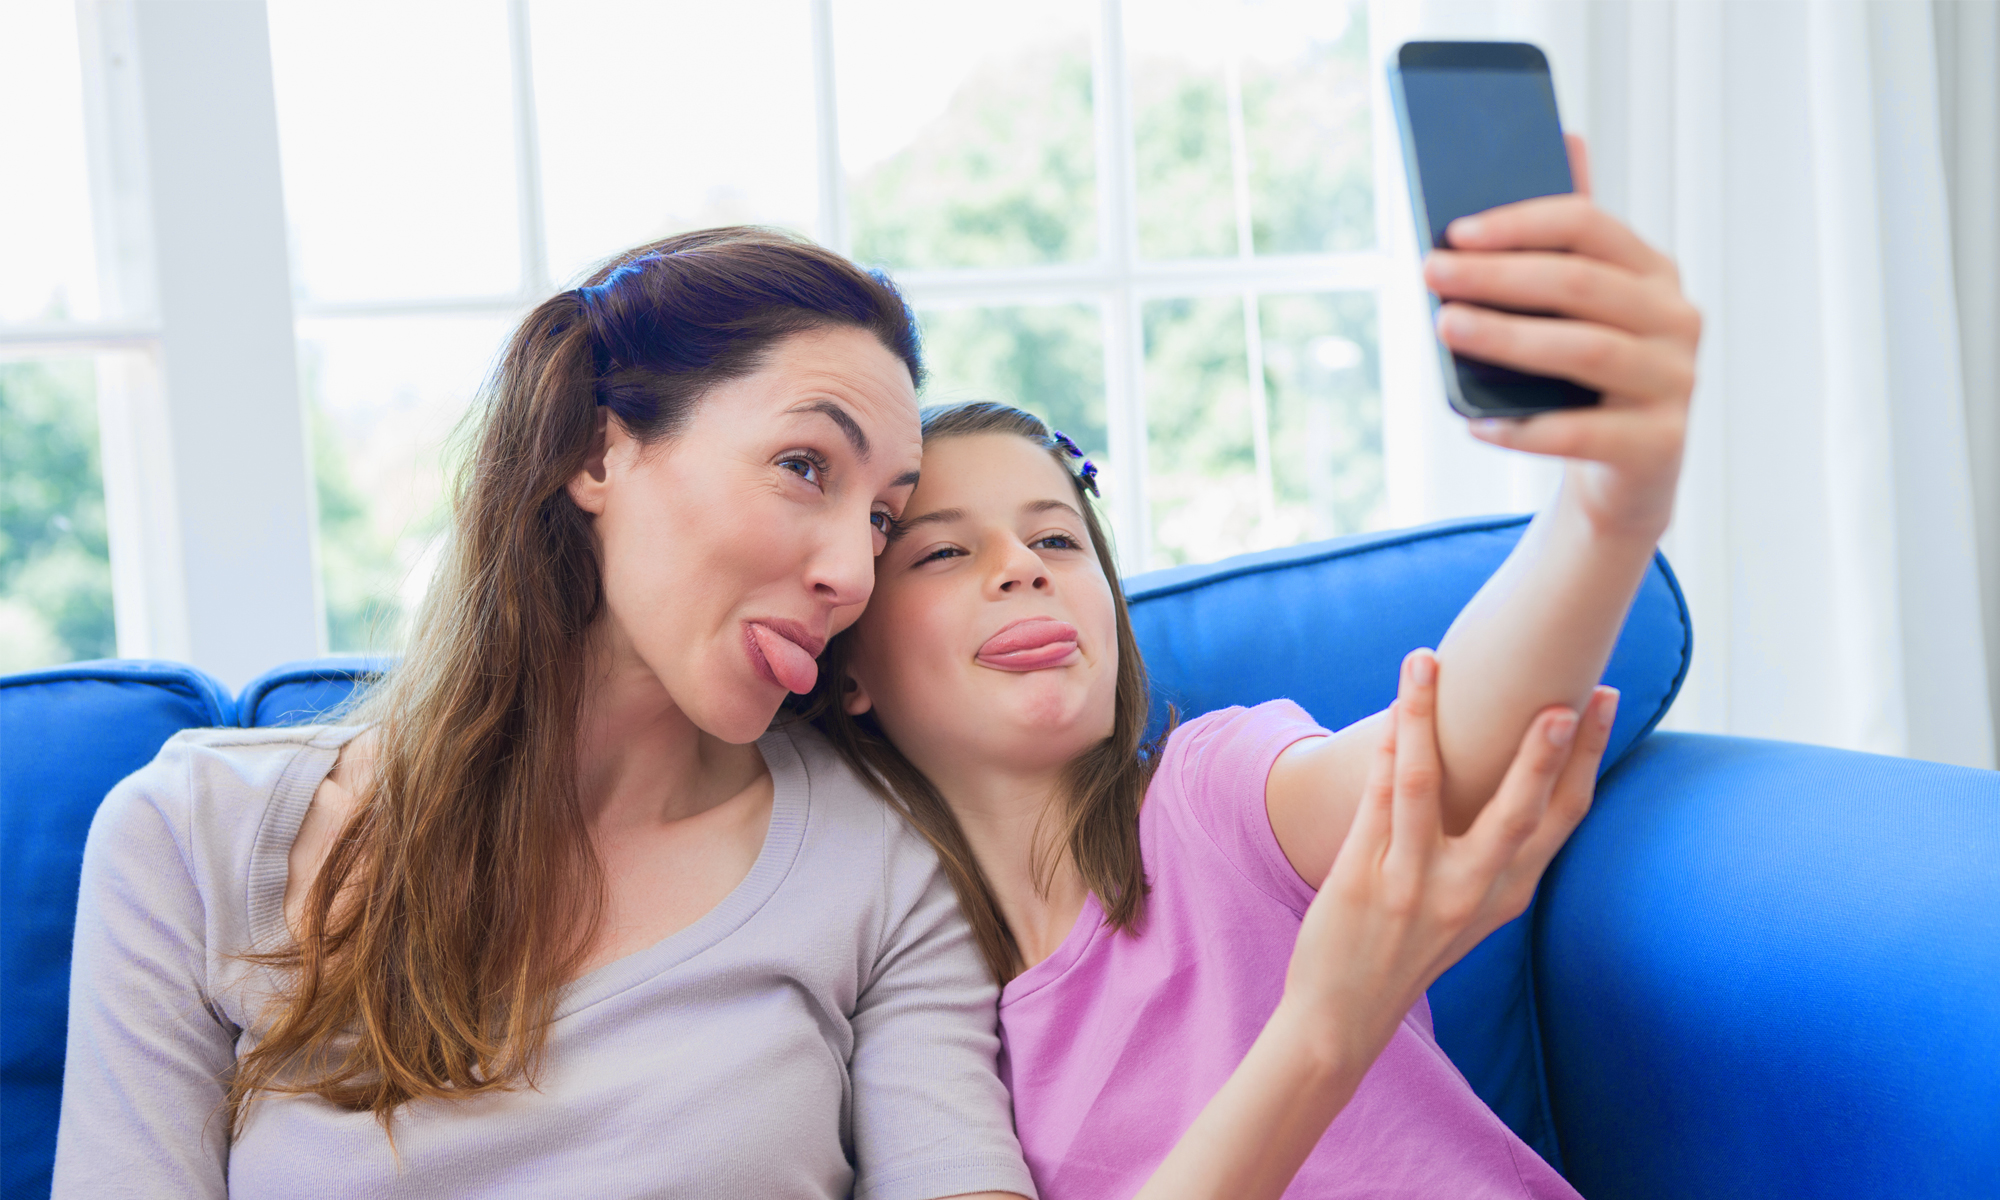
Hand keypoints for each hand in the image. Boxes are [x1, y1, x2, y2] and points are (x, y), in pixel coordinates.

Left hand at [1279, 648, 1617, 1068]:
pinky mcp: (1364, 880)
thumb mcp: (1470, 911)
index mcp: (1508, 893)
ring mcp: (1416, 887)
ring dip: (1425, 718)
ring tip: (1425, 661)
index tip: (1602, 699)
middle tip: (1562, 695)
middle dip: (1543, 752)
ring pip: (1425, 786)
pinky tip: (1389, 712)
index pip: (1564, 817)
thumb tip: (1513, 776)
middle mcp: (1472, 891)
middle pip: (1519, 809)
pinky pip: (1374, 801)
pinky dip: (1383, 752)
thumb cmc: (1409, 950)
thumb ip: (1494, 856)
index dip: (1586, 756)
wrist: (1344, 1018)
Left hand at [1421, 134, 1698, 540]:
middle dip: (1498, 276)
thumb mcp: (1576, 308)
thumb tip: (1564, 137)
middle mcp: (1675, 319)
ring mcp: (1674, 382)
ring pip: (1586, 350)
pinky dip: (1525, 428)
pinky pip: (1584, 433)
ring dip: (1507, 337)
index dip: (1520, 223)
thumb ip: (1567, 238)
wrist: (1626, 475)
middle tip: (1432, 274)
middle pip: (1580, 284)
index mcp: (1652, 273)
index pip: (1588, 226)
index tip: (1454, 231)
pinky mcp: (1660, 445)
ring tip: (1446, 328)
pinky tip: (1477, 423)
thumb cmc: (1587, 378)